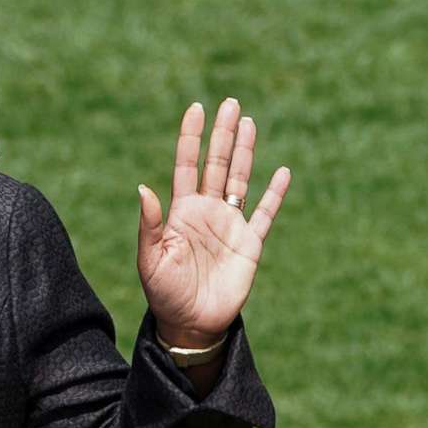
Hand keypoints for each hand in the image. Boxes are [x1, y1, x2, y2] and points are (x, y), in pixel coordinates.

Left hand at [137, 98, 293, 348]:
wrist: (191, 324)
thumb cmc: (164, 294)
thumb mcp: (150, 260)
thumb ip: (150, 225)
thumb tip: (144, 188)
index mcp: (181, 212)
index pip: (187, 165)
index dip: (191, 137)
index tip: (196, 108)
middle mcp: (207, 212)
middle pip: (218, 164)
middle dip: (223, 134)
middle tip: (231, 103)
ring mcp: (230, 225)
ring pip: (241, 180)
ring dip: (246, 152)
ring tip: (249, 123)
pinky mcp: (250, 244)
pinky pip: (265, 213)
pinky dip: (275, 193)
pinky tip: (283, 171)